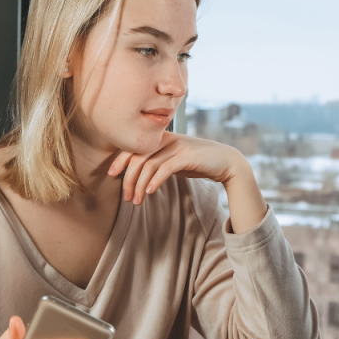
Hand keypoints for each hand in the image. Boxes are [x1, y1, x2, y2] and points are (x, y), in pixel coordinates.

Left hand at [107, 132, 244, 203]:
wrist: (226, 161)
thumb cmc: (199, 162)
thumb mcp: (175, 160)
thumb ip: (159, 162)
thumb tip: (138, 174)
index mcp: (161, 138)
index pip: (133, 146)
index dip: (120, 160)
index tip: (111, 175)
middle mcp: (167, 139)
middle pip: (138, 157)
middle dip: (128, 179)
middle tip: (127, 197)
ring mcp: (177, 146)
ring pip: (149, 165)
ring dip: (140, 185)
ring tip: (137, 201)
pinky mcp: (188, 156)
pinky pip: (165, 168)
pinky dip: (155, 180)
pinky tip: (150, 192)